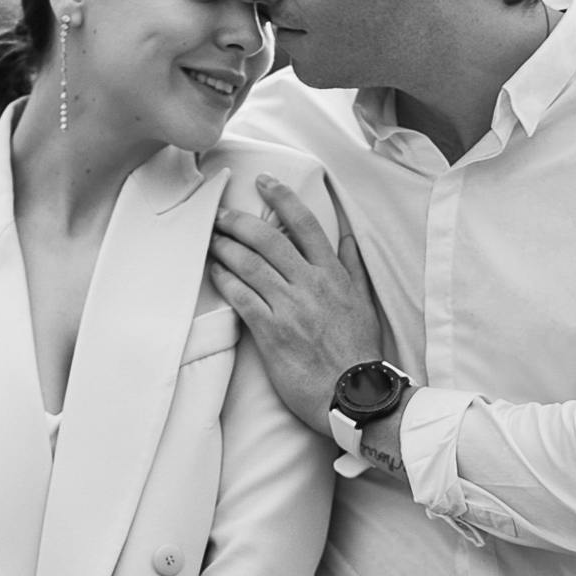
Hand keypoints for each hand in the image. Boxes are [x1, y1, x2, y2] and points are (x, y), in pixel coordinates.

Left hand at [207, 176, 384, 431]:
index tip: (263, 181)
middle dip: (240, 221)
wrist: (353, 394)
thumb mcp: (365, 304)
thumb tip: (347, 237)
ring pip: (250, 265)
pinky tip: (214, 272)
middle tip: (221, 212)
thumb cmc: (359, 352)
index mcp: (333, 275)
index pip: (306, 224)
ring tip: (210, 238)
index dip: (282, 198)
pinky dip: (224, 280)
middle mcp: (310, 285)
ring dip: (225, 247)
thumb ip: (353, 268)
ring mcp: (290, 307)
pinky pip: (241, 298)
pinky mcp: (271, 332)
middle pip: (268, 239)